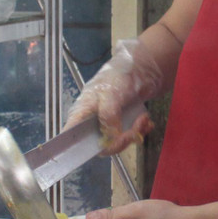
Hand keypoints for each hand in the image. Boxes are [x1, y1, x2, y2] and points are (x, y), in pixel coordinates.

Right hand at [67, 38, 161, 154]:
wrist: (139, 70)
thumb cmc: (118, 77)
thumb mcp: (110, 94)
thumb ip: (108, 115)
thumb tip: (110, 137)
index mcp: (82, 113)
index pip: (71, 136)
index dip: (77, 148)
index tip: (98, 147)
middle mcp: (93, 122)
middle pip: (101, 145)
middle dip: (121, 140)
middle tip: (134, 129)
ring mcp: (108, 125)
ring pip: (118, 142)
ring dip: (134, 133)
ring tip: (143, 119)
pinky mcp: (122, 125)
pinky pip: (130, 137)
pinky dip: (140, 131)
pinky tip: (146, 120)